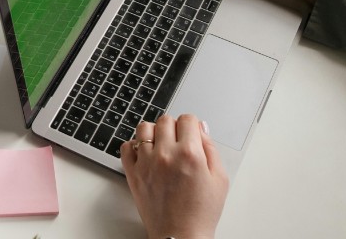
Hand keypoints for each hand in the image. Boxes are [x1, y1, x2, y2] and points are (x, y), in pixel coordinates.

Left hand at [121, 114, 228, 238]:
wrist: (181, 236)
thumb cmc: (201, 213)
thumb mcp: (220, 178)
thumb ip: (211, 148)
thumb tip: (201, 128)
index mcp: (189, 154)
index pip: (187, 119)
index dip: (192, 125)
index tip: (191, 133)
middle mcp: (166, 154)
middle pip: (165, 120)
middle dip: (174, 127)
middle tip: (178, 142)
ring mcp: (146, 162)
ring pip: (144, 128)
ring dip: (153, 133)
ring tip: (161, 145)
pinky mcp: (132, 173)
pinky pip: (126, 146)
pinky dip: (134, 146)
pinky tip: (145, 154)